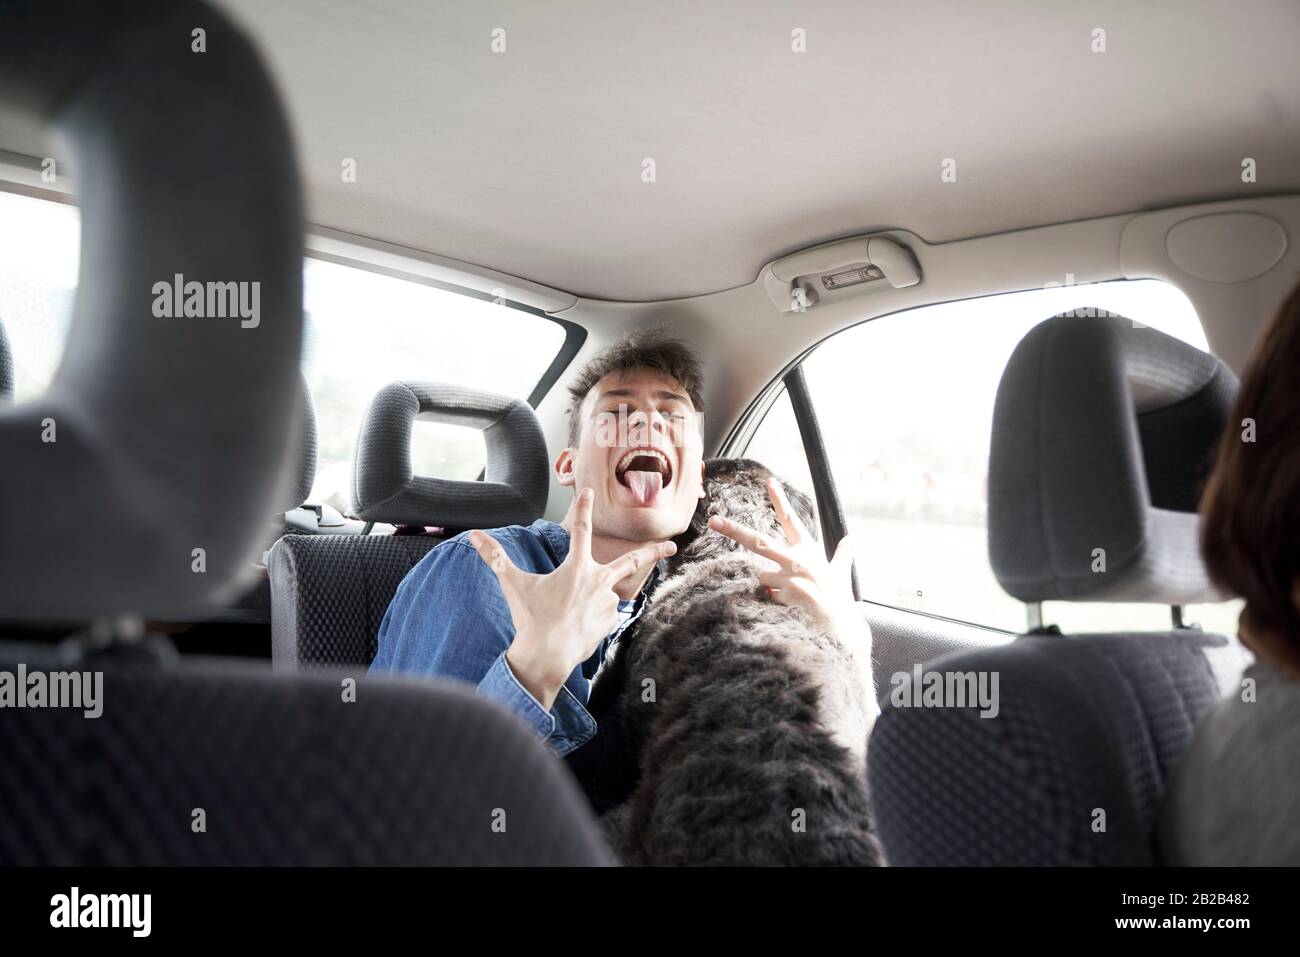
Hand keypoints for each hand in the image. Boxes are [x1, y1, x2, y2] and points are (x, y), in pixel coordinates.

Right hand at [470, 487, 675, 710]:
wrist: (546, 656)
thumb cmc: (530, 618)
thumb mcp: (513, 584)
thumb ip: (495, 557)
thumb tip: (473, 536)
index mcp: (577, 568)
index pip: (580, 530)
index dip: (583, 509)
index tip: (589, 491)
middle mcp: (598, 582)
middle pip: (631, 561)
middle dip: (653, 551)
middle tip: (672, 545)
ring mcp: (608, 604)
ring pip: (602, 595)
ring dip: (590, 601)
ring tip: (568, 616)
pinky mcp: (611, 623)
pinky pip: (603, 615)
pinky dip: (591, 617)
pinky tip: (576, 626)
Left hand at [708, 478, 866, 642]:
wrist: (841, 627)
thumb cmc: (839, 598)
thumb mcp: (841, 572)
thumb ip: (843, 554)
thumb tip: (853, 539)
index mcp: (809, 550)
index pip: (792, 520)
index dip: (781, 500)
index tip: (769, 482)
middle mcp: (798, 560)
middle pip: (759, 541)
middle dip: (734, 530)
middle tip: (714, 520)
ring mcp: (790, 578)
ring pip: (762, 576)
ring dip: (771, 584)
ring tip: (794, 595)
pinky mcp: (785, 596)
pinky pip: (768, 595)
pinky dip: (776, 600)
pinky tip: (792, 607)